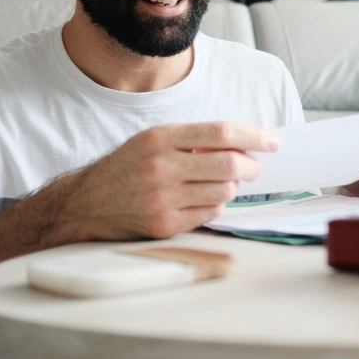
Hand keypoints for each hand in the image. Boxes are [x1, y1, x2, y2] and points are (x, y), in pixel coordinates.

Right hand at [60, 122, 279, 240]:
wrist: (85, 203)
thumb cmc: (128, 167)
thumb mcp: (153, 140)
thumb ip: (193, 140)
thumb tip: (243, 145)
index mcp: (160, 138)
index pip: (220, 133)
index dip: (253, 136)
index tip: (272, 142)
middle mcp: (161, 167)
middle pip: (228, 165)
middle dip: (251, 167)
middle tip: (253, 168)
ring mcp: (162, 199)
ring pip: (224, 191)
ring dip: (232, 187)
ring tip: (220, 183)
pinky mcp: (164, 225)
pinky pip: (210, 213)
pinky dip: (216, 204)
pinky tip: (203, 199)